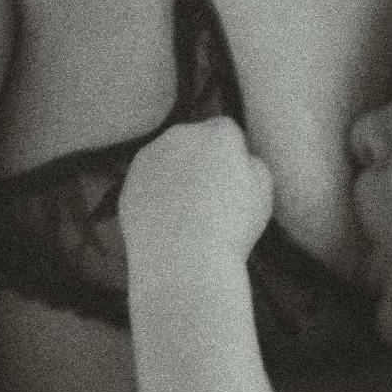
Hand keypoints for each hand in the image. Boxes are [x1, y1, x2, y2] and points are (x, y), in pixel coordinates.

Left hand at [118, 117, 274, 267]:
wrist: (184, 261)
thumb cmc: (232, 227)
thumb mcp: (264, 191)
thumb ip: (253, 163)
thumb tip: (241, 159)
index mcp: (216, 133)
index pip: (227, 130)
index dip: (234, 155)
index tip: (236, 181)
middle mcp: (178, 135)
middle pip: (193, 140)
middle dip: (202, 160)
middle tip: (212, 198)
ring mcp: (146, 159)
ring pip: (166, 160)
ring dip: (177, 176)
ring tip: (188, 215)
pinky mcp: (127, 185)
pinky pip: (147, 185)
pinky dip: (156, 197)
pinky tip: (169, 225)